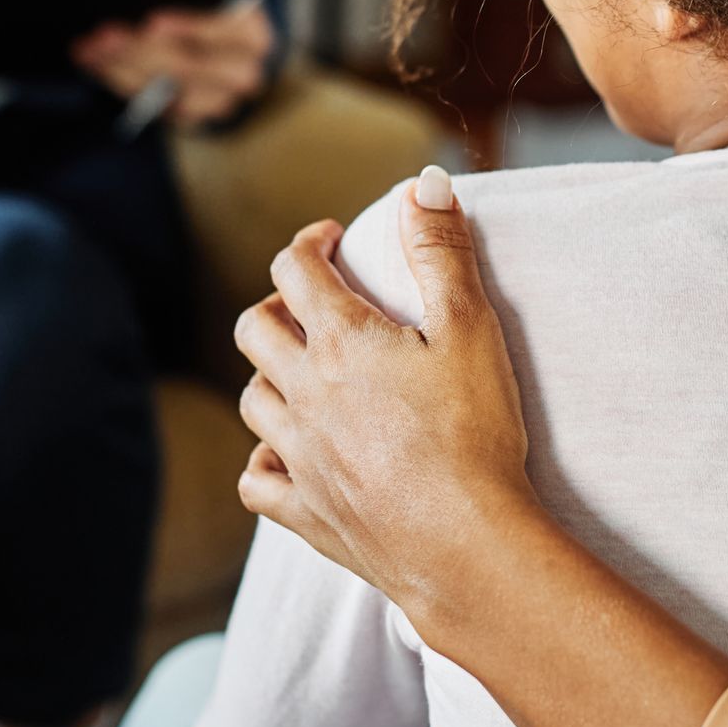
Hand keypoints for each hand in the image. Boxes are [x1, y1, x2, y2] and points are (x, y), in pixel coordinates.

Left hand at [71, 0, 274, 125]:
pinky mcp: (194, 116)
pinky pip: (152, 102)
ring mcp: (221, 100)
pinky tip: (97, 62)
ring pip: (165, 86)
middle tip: (105, 35)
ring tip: (92, 47)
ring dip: (121, 65)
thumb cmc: (213, 9)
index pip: (223, 31)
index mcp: (254, 34)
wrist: (231, 50)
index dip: (188, 27)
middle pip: (190, 65)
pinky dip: (121, 79)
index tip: (153, 22)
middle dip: (141, 48)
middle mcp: (244, 73)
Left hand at [233, 169, 539, 633]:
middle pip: (255, 331)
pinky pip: (257, 482)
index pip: (296, 270)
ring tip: (304, 371)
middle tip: (311, 302)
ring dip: (270, 375)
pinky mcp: (305, 512)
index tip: (332, 238)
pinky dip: (265, 461)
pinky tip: (287, 456)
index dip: (310, 243)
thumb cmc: (473, 432)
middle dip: (277, 304)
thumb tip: (423, 183)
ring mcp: (298, 457)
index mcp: (340, 342)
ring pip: (254, 401)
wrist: (464, 543)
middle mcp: (304, 395)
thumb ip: (443, 251)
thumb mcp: (471, 327)